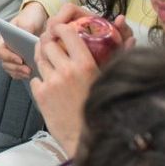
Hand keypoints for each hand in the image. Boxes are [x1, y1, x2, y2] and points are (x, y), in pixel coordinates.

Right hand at [0, 2, 50, 79]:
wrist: (39, 19)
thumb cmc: (30, 18)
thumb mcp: (28, 20)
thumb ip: (25, 28)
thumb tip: (25, 36)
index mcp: (4, 39)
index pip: (1, 51)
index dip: (9, 57)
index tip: (20, 59)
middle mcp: (6, 50)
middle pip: (5, 63)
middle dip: (16, 68)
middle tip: (28, 69)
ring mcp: (13, 57)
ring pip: (11, 69)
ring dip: (19, 73)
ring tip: (31, 72)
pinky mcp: (21, 62)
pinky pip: (18, 73)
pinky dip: (23, 75)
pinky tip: (32, 75)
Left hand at [29, 9, 131, 155]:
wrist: (87, 137)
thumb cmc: (101, 108)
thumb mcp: (108, 79)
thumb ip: (115, 56)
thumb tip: (129, 38)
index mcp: (85, 64)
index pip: (67, 33)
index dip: (60, 28)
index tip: (59, 29)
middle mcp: (67, 70)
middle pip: (48, 44)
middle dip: (48, 42)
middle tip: (52, 45)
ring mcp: (51, 82)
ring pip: (40, 60)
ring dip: (43, 59)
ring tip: (51, 65)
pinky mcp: (41, 95)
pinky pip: (35, 79)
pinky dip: (40, 80)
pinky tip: (50, 87)